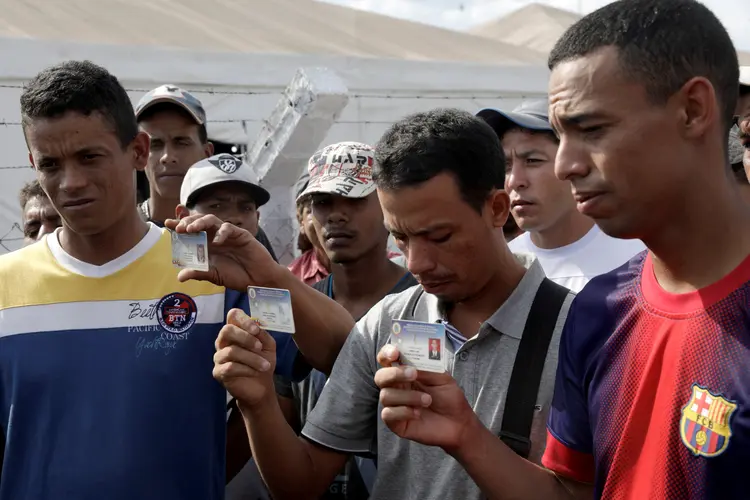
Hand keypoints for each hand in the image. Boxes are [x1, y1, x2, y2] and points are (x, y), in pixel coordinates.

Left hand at [165, 214, 281, 290]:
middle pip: (199, 222)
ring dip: (200, 223)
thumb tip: (180, 277)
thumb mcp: (214, 276)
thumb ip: (199, 273)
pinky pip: (229, 228)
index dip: (180, 225)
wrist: (258, 280)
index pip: (191, 232)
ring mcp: (228, 235)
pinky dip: (221, 232)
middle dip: (188, 222)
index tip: (167, 224)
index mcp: (207, 245)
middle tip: (179, 228)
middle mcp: (216, 237)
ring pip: (212, 220)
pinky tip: (217, 241)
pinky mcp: (241, 235)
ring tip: (191, 230)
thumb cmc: (237, 276)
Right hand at [213, 309, 276, 407]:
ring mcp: (219, 356)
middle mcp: (224, 341)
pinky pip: (229, 367)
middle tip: (259, 347)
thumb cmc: (263, 361)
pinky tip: (254, 372)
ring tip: (265, 366)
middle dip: (245, 338)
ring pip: (231, 351)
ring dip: (252, 358)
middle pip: (226, 330)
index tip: (256, 330)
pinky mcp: (218, 372)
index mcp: (236, 331)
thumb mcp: (268, 345)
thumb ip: (262, 334)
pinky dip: (246, 369)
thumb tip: (257, 326)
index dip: (243, 320)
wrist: (261, 385)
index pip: (233, 316)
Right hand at [374, 344, 476, 453]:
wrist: (458, 422)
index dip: (386, 354)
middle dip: (394, 373)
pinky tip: (418, 413)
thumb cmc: (449, 397)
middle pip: (380, 376)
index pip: (387, 359)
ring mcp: (394, 405)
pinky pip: (387, 414)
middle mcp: (396, 387)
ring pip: (386, 395)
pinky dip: (403, 412)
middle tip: (413, 374)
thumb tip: (410, 361)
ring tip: (427, 400)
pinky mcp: (395, 422)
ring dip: (408, 396)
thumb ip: (425, 367)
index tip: (395, 353)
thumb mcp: (442, 377)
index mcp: (405, 372)